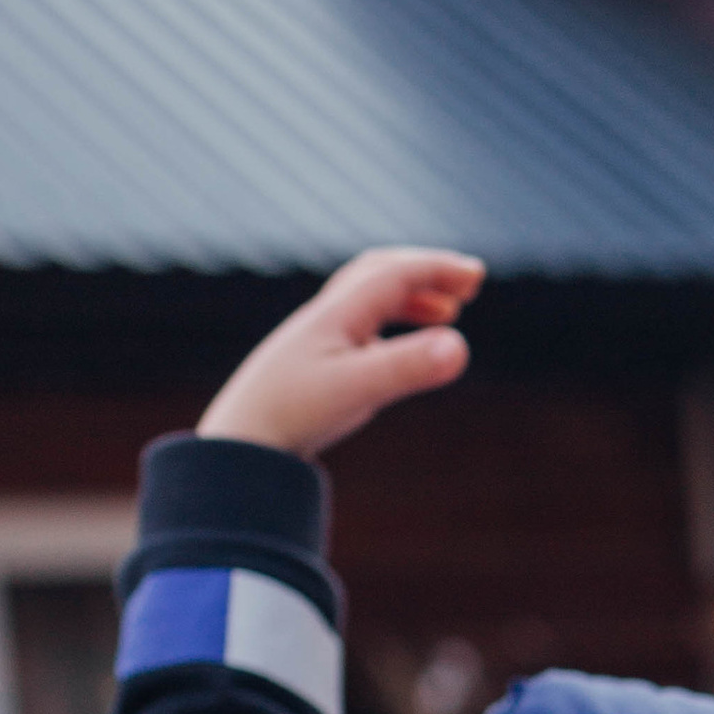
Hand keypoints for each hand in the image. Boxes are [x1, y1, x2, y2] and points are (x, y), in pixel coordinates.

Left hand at [198, 248, 485, 456]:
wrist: (238, 445)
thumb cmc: (293, 414)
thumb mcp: (358, 389)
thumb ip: (409, 366)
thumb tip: (460, 347)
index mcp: (336, 314)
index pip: (394, 274)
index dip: (437, 269)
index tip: (475, 276)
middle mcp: (324, 320)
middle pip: (378, 275)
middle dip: (425, 272)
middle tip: (468, 282)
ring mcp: (315, 343)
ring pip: (366, 302)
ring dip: (409, 298)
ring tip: (445, 314)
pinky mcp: (310, 370)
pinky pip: (355, 331)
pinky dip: (388, 327)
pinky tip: (395, 354)